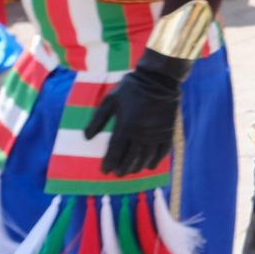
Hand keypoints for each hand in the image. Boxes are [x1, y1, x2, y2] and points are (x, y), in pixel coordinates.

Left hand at [82, 48, 190, 176]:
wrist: (159, 79)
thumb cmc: (131, 88)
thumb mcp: (110, 100)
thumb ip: (97, 120)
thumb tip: (86, 137)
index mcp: (125, 126)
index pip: (115, 151)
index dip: (109, 163)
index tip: (105, 170)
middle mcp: (141, 134)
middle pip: (130, 158)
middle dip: (123, 168)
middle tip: (117, 174)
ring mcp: (156, 134)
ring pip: (145, 157)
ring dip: (137, 166)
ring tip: (130, 172)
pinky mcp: (168, 131)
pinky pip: (162, 151)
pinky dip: (155, 160)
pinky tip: (149, 166)